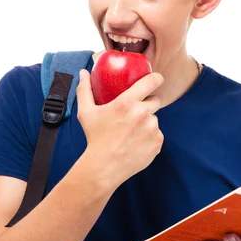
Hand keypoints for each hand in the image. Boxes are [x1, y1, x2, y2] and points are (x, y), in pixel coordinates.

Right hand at [76, 69, 164, 186]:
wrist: (105, 166)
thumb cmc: (95, 138)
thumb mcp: (86, 112)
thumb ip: (85, 90)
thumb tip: (83, 73)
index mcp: (127, 103)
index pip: (151, 82)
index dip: (156, 78)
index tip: (156, 78)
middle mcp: (143, 114)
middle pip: (156, 101)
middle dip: (148, 103)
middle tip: (135, 111)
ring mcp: (152, 129)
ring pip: (154, 119)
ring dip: (147, 122)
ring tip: (132, 131)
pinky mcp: (157, 143)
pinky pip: (157, 134)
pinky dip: (149, 136)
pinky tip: (136, 142)